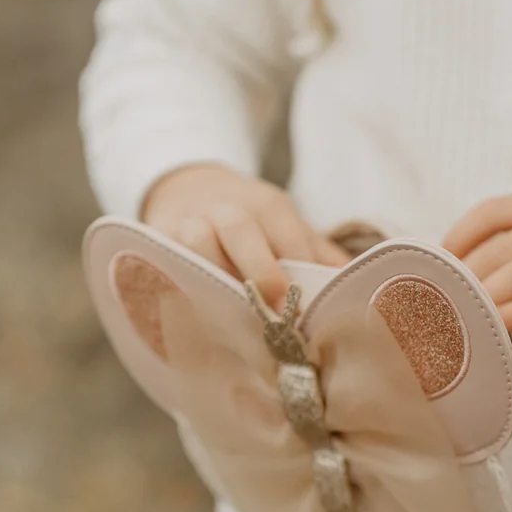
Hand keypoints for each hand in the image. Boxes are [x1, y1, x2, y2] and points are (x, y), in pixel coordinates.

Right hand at [141, 163, 350, 306]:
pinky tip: (196, 320)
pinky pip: (165, 264)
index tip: (314, 318)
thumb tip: (356, 291)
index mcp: (266, 206)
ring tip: (234, 324)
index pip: (289, 238)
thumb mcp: (286, 225)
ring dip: (214, 282)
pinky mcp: (156, 241)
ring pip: (196, 244)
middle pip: (240, 232)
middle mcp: (224, 209)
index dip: (302, 278)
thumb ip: (318, 255)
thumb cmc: (249, 220)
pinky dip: (177, 289)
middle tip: (276, 315)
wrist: (187, 187)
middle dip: (260, 272)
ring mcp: (186, 222)